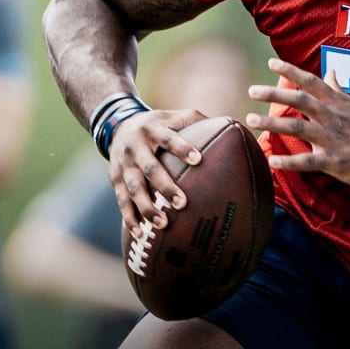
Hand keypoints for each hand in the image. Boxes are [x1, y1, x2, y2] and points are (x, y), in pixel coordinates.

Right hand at [107, 108, 208, 238]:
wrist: (118, 126)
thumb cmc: (158, 124)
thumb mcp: (173, 116)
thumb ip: (197, 120)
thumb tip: (234, 125)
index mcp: (153, 129)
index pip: (168, 138)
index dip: (182, 148)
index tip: (199, 160)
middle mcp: (135, 147)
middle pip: (150, 168)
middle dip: (165, 186)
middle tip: (182, 203)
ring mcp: (123, 165)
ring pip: (134, 188)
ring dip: (147, 207)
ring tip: (163, 223)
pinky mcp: (115, 180)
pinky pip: (122, 201)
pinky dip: (130, 218)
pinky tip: (140, 234)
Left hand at [246, 58, 349, 191]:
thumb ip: (340, 91)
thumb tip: (330, 73)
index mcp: (339, 103)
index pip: (311, 82)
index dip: (290, 71)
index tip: (270, 63)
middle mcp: (333, 117)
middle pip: (299, 100)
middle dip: (273, 94)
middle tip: (251, 91)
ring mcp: (333, 139)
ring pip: (297, 127)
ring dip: (272, 122)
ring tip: (250, 119)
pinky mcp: (335, 162)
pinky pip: (308, 161)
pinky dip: (289, 162)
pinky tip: (272, 162)